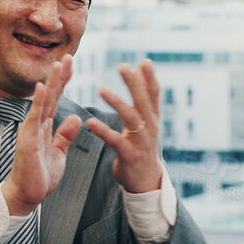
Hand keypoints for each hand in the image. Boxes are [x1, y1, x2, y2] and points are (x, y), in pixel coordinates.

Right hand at [1, 57, 84, 216]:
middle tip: (69, 55)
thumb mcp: (59, 153)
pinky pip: (34, 118)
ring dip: (51, 82)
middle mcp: (36, 124)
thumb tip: (76, 118)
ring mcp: (30, 130)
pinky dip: (38, 101)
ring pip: (43, 102)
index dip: (63, 81)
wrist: (27, 196)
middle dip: (59, 75)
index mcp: (45, 126)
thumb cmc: (40, 176)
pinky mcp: (27, 140)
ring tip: (59, 64)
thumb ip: (65, 135)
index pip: (56, 99)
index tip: (71, 64)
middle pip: (50, 95)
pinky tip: (43, 86)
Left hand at [85, 59, 164, 194]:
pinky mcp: (129, 155)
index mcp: (153, 118)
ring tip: (101, 89)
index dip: (150, 78)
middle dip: (134, 84)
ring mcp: (141, 142)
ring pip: (131, 119)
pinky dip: (103, 131)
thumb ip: (144, 96)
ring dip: (117, 103)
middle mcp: (150, 127)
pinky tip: (90, 123)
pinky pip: (115, 141)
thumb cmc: (142, 146)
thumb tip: (142, 66)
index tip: (144, 62)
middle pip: (143, 102)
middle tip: (123, 67)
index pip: (154, 94)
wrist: (146, 181)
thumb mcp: (147, 122)